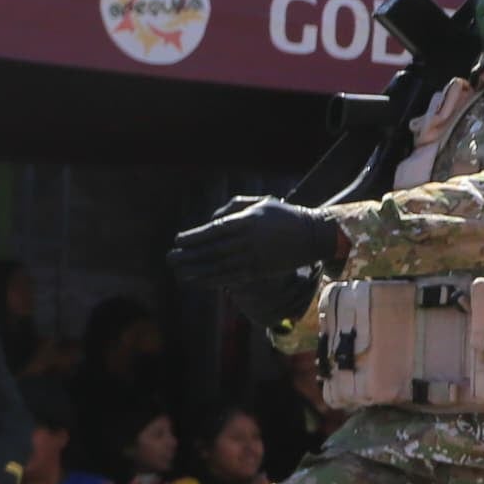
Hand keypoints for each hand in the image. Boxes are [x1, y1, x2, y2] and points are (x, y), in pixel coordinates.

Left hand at [171, 197, 346, 290]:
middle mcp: (249, 240)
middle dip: (189, 255)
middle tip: (170, 258)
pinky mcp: (261, 271)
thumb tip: (211, 220)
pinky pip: (232, 277)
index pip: (214, 230)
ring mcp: (255, 257)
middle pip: (213, 250)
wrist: (313, 235)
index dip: (194, 237)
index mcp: (248, 220)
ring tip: (179, 273)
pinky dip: (214, 280)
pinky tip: (199, 281)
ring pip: (219, 266)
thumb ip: (233, 208)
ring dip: (197, 271)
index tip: (178, 240)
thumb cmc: (284, 215)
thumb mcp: (260, 202)